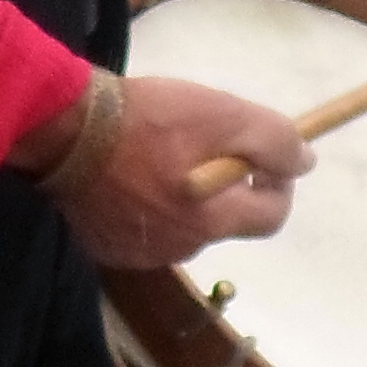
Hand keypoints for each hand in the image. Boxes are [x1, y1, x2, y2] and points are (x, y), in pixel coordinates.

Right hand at [32, 74, 311, 268]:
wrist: (62, 129)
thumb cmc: (145, 118)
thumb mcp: (221, 113)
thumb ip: (272, 140)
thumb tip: (304, 163)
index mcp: (211, 220)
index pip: (271, 218)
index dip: (277, 184)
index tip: (262, 157)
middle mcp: (180, 248)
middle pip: (227, 221)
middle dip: (227, 186)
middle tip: (202, 143)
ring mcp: (140, 253)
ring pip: (187, 225)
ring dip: (188, 196)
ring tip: (161, 153)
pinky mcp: (107, 247)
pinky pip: (148, 230)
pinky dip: (151, 206)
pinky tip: (131, 174)